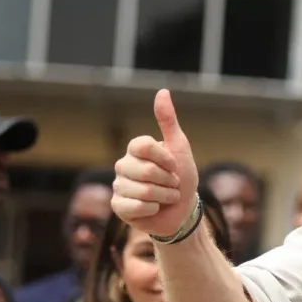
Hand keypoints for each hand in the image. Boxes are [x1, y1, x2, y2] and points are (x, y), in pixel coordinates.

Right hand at [112, 90, 197, 237]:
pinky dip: (153, 209)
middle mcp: (123, 165)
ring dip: (165, 196)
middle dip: (169, 181)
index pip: (144, 145)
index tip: (174, 165)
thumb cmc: (182, 178)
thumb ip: (168, 121)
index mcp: (135, 149)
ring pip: (144, 191)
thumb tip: (162, 91)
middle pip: (146, 170)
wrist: (183, 210)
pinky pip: (135, 206)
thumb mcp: (179, 148)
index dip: (166, 158)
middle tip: (172, 184)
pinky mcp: (118, 206)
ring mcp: (119, 186)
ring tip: (166, 197)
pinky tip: (154, 208)